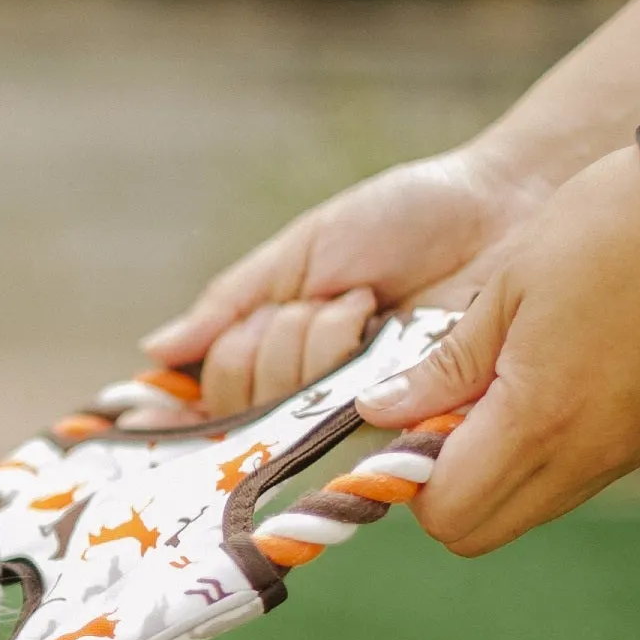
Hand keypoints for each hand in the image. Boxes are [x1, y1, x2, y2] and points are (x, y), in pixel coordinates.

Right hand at [139, 149, 545, 416]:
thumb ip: (232, 301)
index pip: (208, 396)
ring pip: (281, 411)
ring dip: (314, 343)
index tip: (141, 410)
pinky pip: (340, 424)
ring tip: (367, 305)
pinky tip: (372, 332)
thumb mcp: (303, 249)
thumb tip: (156, 351)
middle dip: (271, 339)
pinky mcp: (402, 429)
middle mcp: (309, 394)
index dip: (173, 411)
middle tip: (330, 299)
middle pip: (237, 399)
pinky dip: (344, 368)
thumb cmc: (406, 219)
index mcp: (277, 351)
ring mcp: (354, 416)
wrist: (497, 211)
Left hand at [355, 147, 639, 554]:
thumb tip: (381, 412)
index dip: (408, 477)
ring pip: (530, 508)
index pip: (446, 512)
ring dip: (493, 471)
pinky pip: (576, 477)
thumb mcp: (508, 287)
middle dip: (444, 488)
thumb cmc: (612, 229)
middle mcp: (587, 456)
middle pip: (481, 531)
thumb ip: (444, 366)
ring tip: (495, 388)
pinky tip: (544, 383)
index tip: (403, 422)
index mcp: (539, 420)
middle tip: (441, 413)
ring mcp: (629, 452)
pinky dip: (541, 454)